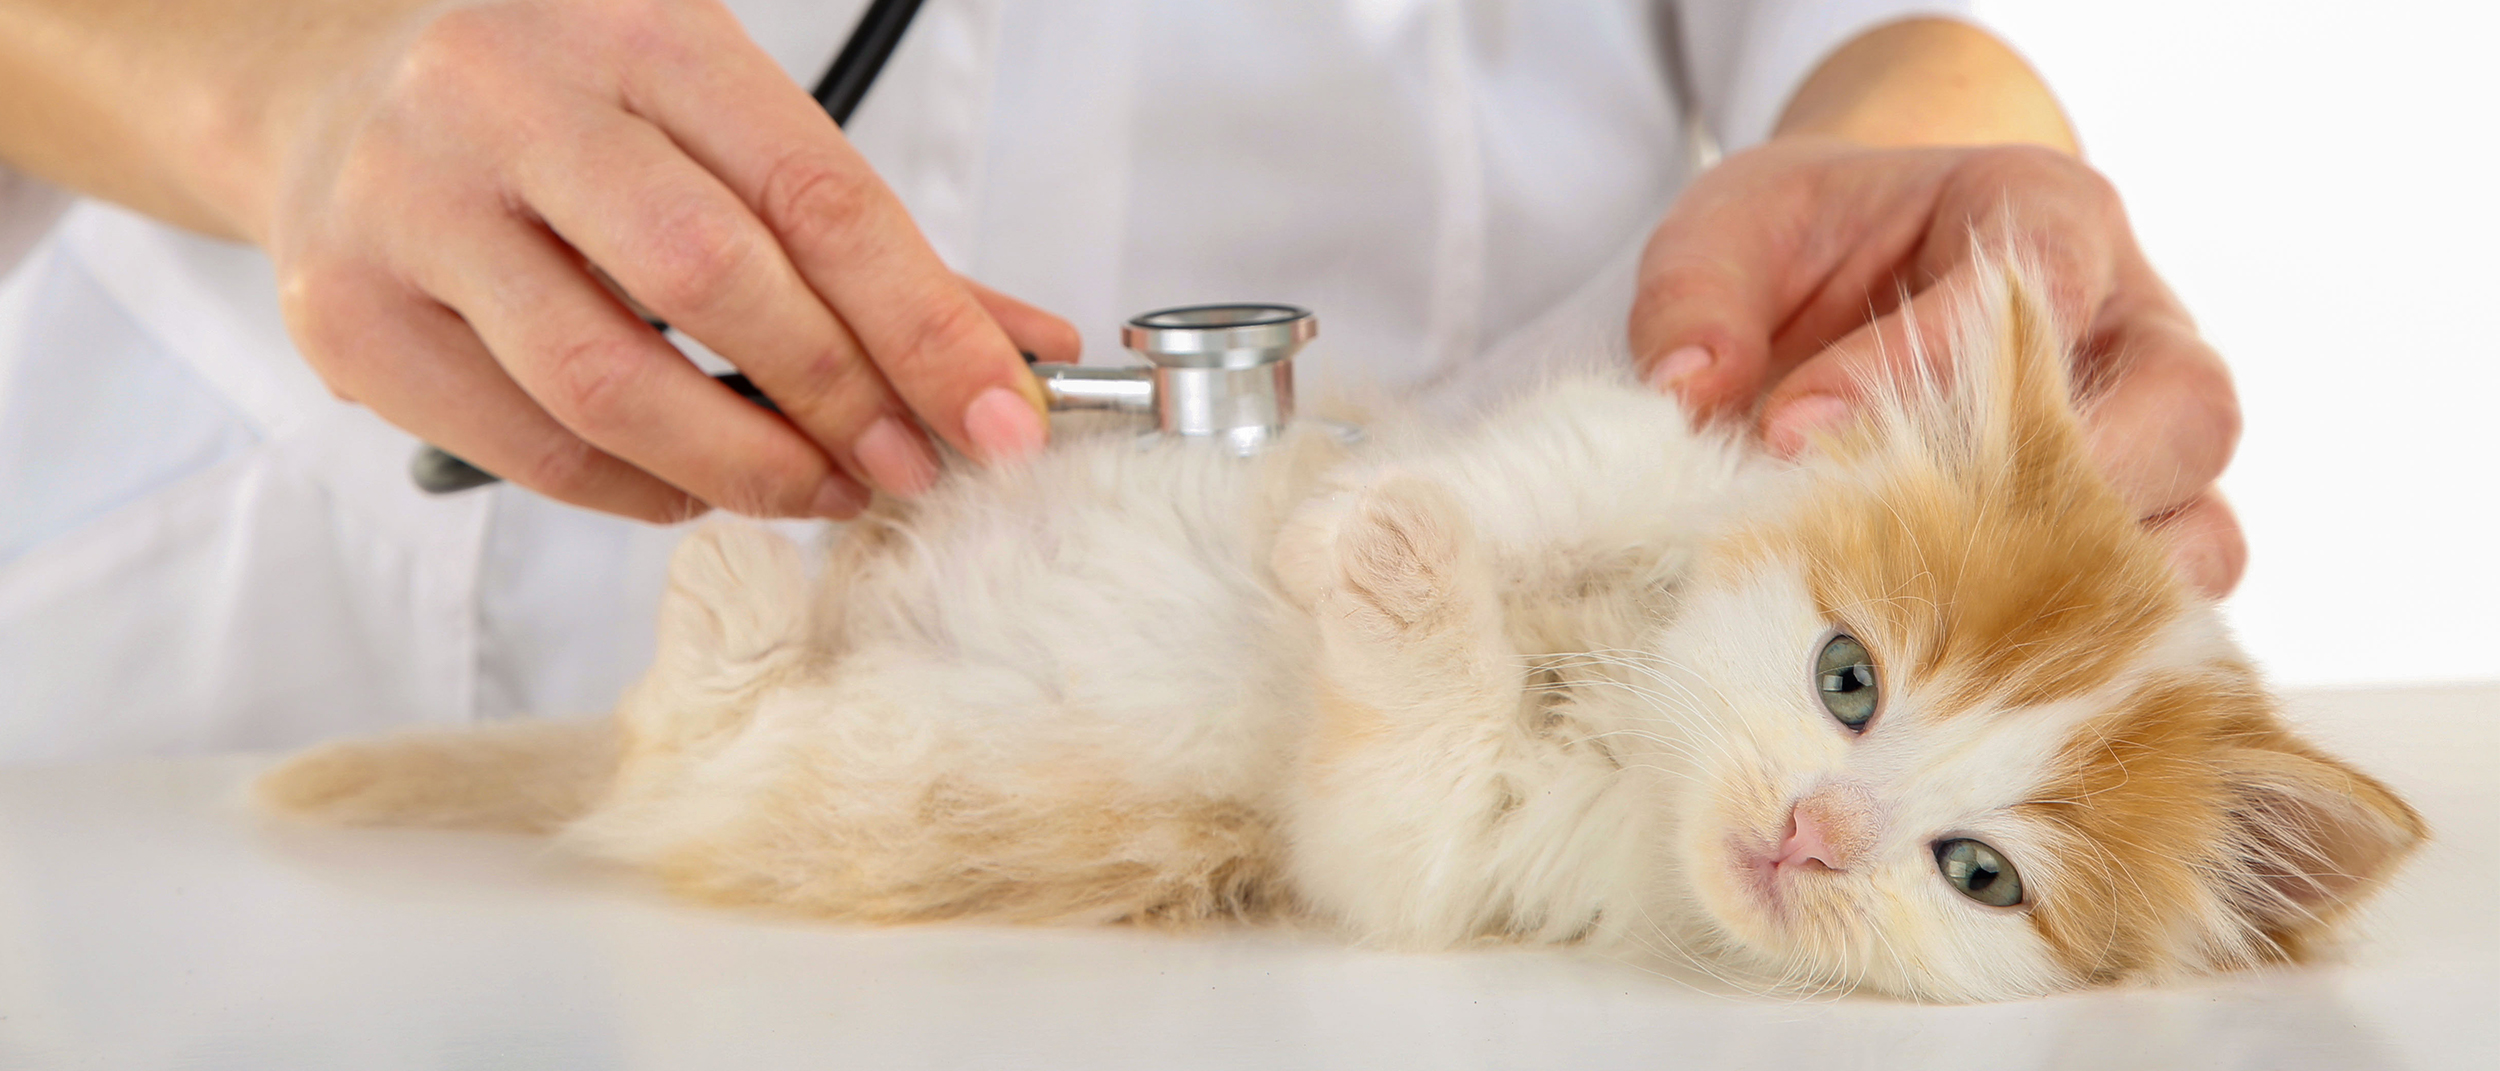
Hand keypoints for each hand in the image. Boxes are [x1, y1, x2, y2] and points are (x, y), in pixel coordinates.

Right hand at [257, 0, 1073, 520]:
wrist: (328, 93)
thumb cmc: (562, 115)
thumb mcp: (712, 124)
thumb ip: (861, 241)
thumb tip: (1021, 348)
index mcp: (634, 30)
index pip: (816, 193)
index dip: (927, 325)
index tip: (1003, 417)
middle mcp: (506, 100)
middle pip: (712, 281)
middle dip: (840, 399)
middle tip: (908, 466)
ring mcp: (407, 207)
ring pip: (608, 386)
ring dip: (744, 468)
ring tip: (814, 488)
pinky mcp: (347, 318)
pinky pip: (531, 448)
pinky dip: (641, 490)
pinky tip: (694, 487)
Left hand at [1630, 137, 2246, 596]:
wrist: (1859, 271)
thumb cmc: (1810, 247)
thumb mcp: (1731, 232)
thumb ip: (1698, 297)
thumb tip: (1685, 393)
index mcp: (2048, 216)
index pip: (2034, 284)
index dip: (1921, 363)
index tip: (1790, 433)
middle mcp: (2136, 326)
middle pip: (2183, 410)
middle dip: (2067, 493)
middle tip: (1926, 550)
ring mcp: (2155, 442)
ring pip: (2201, 524)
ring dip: (2100, 597)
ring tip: (1964, 642)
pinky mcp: (2141, 534)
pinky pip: (2179, 605)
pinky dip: (2106, 655)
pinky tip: (1991, 689)